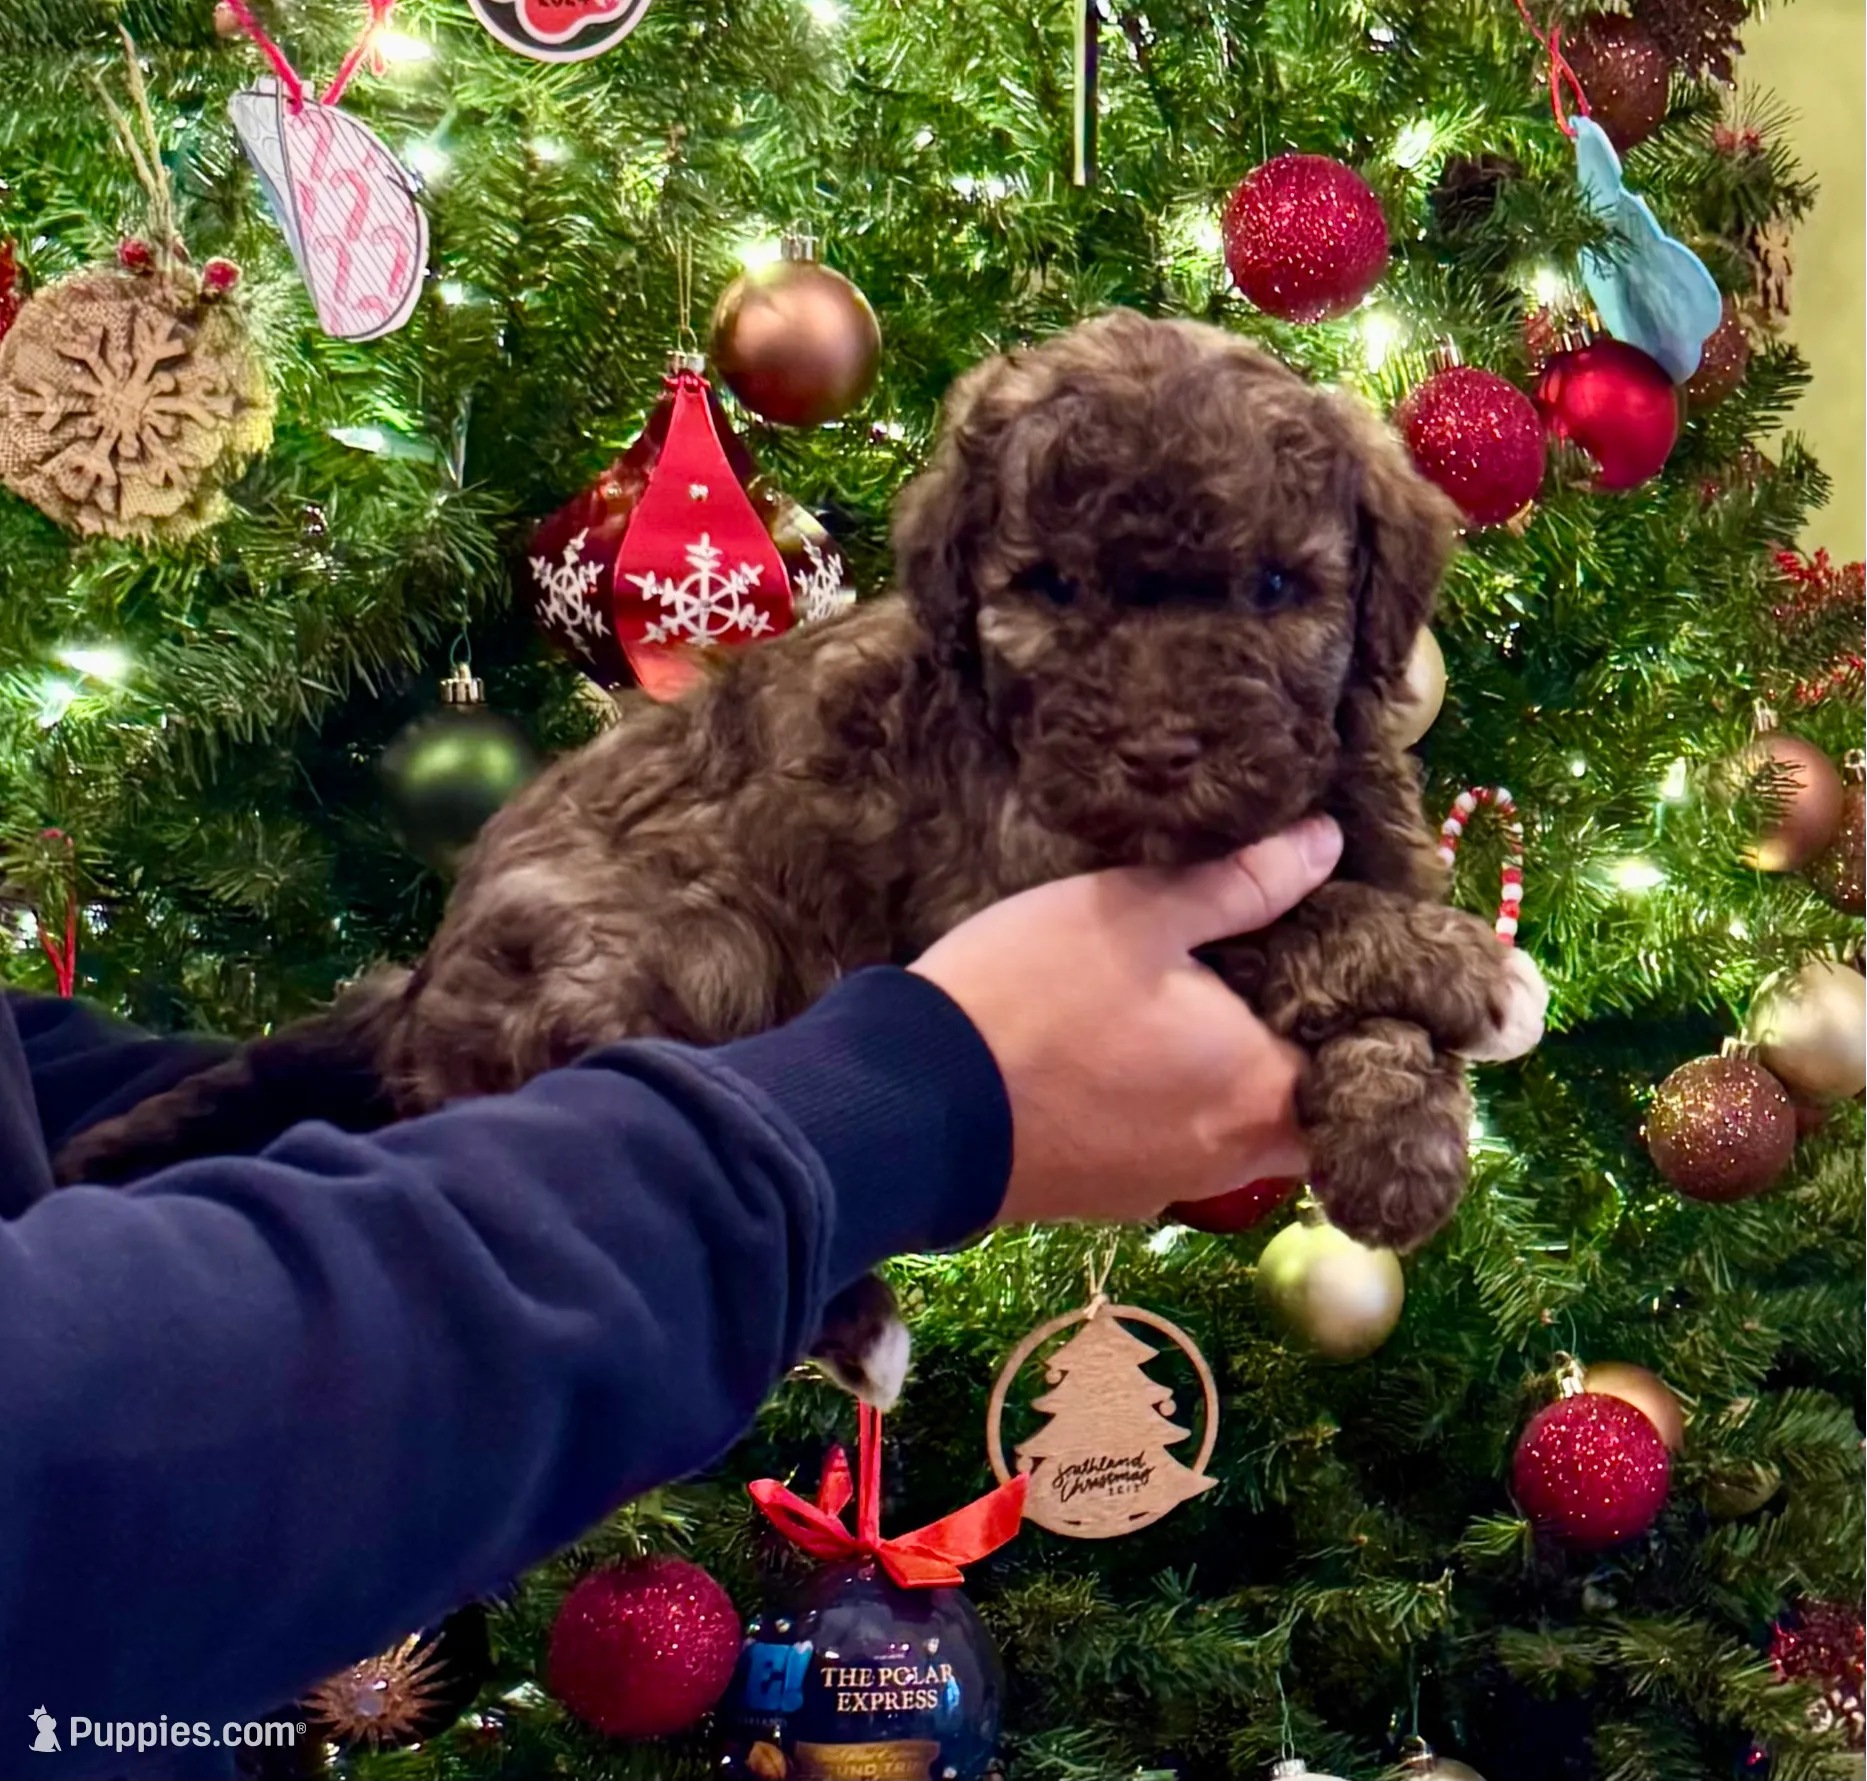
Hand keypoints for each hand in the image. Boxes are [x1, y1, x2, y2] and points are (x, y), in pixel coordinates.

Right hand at [910, 816, 1341, 1225]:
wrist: (909, 1105)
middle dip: (1306, 1059)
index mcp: (1260, 1088)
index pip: (1368, 1075)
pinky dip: (1177, 1107)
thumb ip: (1243, 882)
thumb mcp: (1134, 912)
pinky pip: (1173, 1149)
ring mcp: (1163, 1187)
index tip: (1354, 973)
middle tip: (1279, 985)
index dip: (1373, 1025)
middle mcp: (1228, 1156)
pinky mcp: (1104, 1197)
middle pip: (1307, 1117)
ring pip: (1238, 1136)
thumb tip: (1328, 844)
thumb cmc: (1033, 997)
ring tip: (1206, 1010)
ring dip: (1239, 1084)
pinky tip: (1134, 1054)